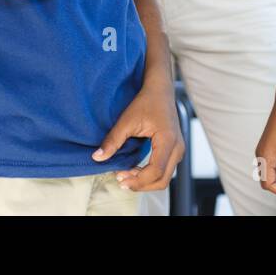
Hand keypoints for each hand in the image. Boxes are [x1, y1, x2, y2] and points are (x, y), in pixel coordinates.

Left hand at [93, 77, 183, 191]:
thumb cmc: (146, 102)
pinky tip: (135, 170)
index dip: (138, 180)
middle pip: (162, 180)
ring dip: (145, 181)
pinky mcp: (175, 150)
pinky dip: (150, 175)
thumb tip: (97, 158)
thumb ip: (113, 140)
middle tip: (121, 181)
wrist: (160, 90)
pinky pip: (165, 170)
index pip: (156, 171)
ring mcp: (178, 150)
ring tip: (126, 176)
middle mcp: (177, 148)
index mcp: (168, 140)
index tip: (120, 178)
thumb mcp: (127, 120)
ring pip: (165, 177)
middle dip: (141, 184)